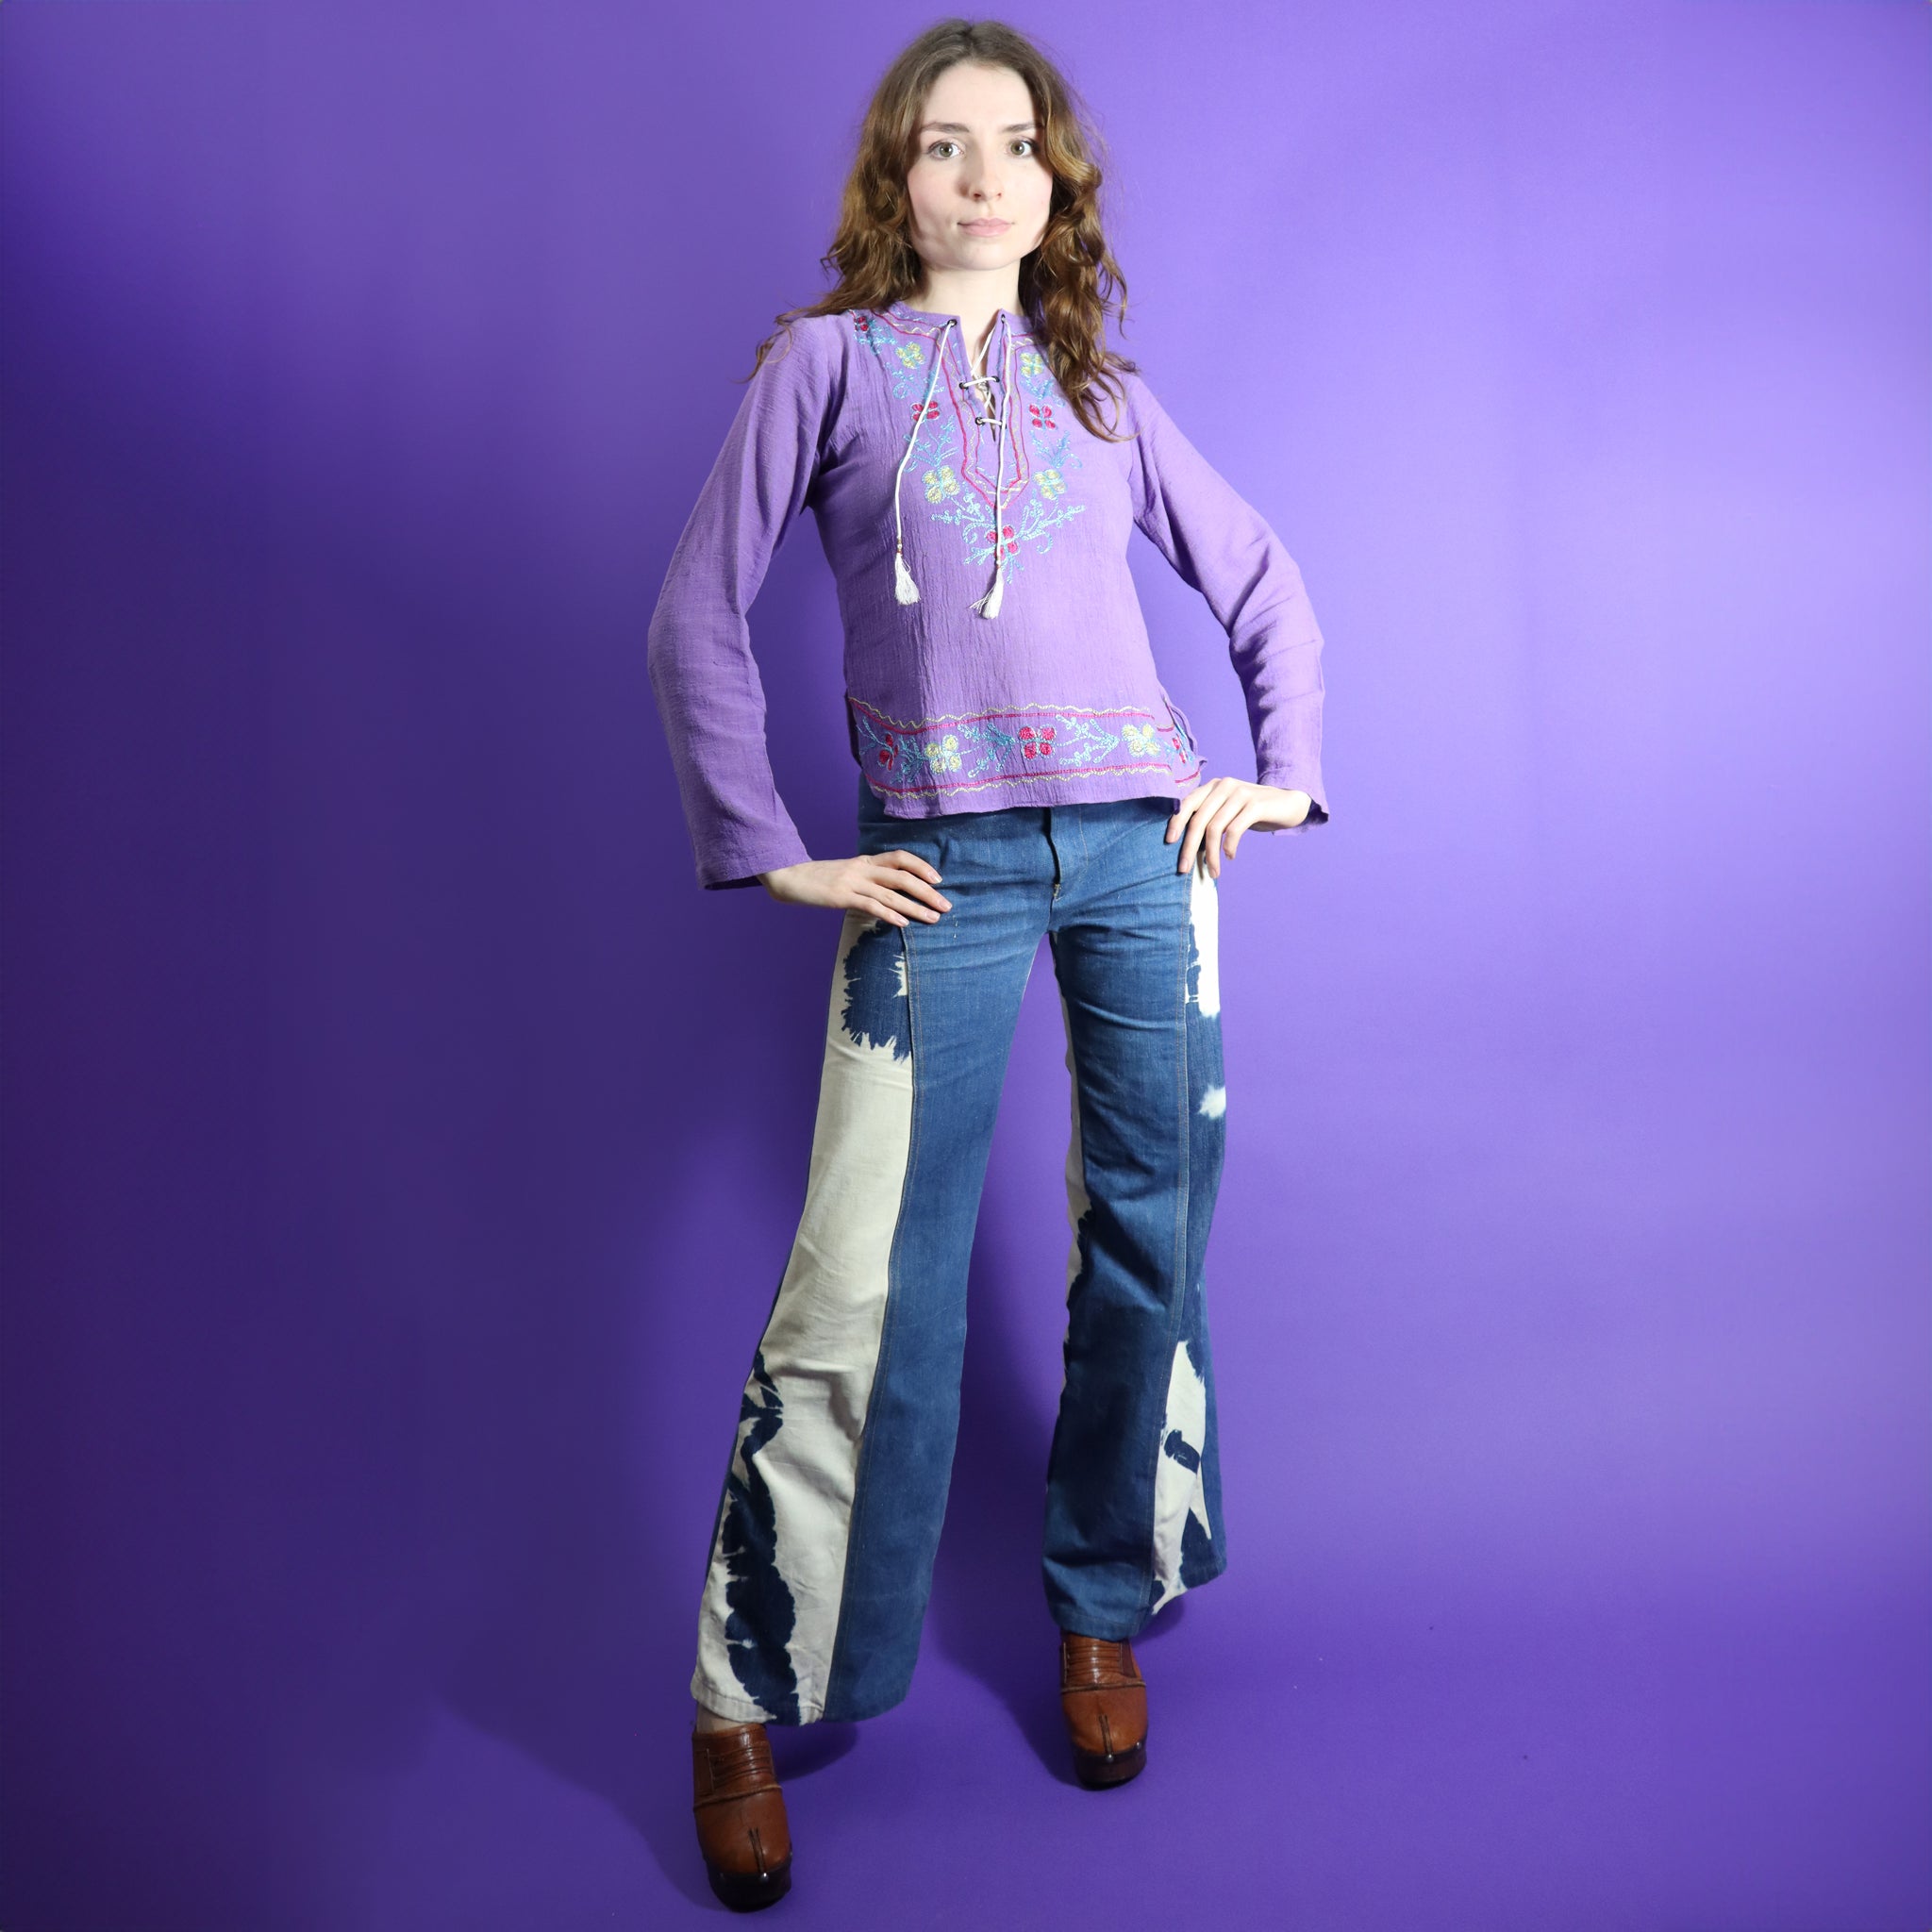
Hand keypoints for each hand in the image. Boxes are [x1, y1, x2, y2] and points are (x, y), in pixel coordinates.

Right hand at [758, 852, 951, 925]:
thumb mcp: (847, 873)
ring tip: (932, 918)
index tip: (938, 880)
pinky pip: (870, 905)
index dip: (921, 866)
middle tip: (945, 906)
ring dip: (915, 907)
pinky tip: (903, 923)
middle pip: (902, 877)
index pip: (900, 858)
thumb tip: (890, 893)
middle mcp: (862, 868)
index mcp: (865, 861)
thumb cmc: (819, 879)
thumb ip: (867, 879)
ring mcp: (852, 882)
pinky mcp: (841, 897)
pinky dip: (889, 914)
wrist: (788, 877)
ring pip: (891, 894)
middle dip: (927, 891)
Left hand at [1166, 778, 1311, 877]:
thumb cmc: (1253, 811)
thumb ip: (1210, 817)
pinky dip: (1229, 847)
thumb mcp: (1228, 810)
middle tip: (1184, 868)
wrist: (1289, 803)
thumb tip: (1187, 843)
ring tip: (1213, 871)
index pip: (1187, 803)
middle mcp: (1224, 786)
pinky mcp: (1255, 805)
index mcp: (1213, 786)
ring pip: (1215, 828)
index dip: (1176, 822)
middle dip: (1189, 846)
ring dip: (1211, 854)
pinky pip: (1234, 830)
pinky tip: (1230, 857)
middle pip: (1198, 819)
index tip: (1168, 842)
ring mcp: (1240, 794)